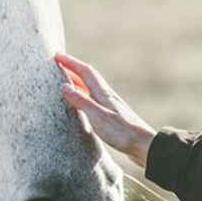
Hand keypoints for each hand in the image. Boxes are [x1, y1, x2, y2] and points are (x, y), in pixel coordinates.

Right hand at [55, 53, 156, 167]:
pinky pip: (93, 99)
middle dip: (72, 69)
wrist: (144, 144)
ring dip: (77, 82)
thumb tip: (64, 87)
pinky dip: (83, 95)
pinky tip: (81, 103)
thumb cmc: (122, 132)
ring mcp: (109, 105)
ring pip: (90, 88)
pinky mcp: (111, 115)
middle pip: (87, 77)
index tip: (57, 56)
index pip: (84, 72)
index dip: (70, 62)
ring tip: (65, 81)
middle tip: (58, 65)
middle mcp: (106, 96)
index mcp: (102, 93)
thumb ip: (81, 101)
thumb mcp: (98, 116)